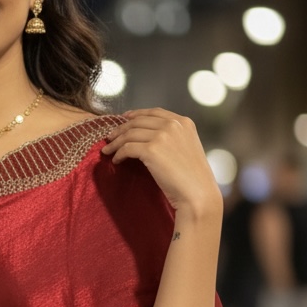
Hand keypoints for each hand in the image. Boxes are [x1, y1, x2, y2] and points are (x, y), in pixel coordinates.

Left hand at [101, 108, 221, 217]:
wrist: (198, 194)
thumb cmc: (193, 178)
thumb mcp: (187, 147)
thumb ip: (173, 137)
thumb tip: (147, 135)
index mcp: (184, 122)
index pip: (154, 112)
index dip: (136, 114)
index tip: (124, 118)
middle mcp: (173, 125)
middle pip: (138, 121)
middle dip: (121, 128)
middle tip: (110, 137)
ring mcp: (162, 136)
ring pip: (129, 134)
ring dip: (115, 142)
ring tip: (108, 150)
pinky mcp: (151, 150)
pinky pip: (127, 148)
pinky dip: (119, 154)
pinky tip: (116, 160)